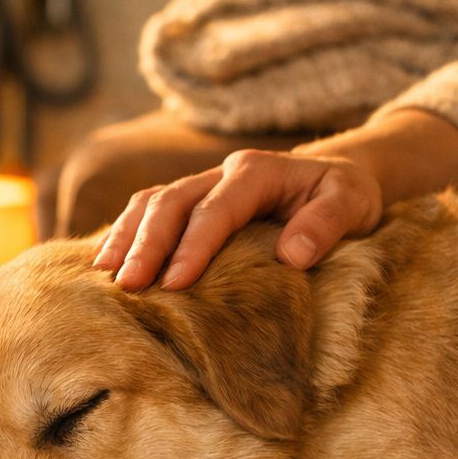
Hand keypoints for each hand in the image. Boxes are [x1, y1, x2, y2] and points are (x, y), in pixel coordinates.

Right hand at [93, 148, 382, 290]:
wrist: (339, 175)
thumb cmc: (346, 195)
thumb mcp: (352, 203)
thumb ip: (326, 224)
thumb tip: (292, 255)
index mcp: (256, 171)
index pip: (216, 209)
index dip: (193, 246)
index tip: (174, 284)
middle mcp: (222, 172)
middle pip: (171, 202)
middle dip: (146, 244)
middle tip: (128, 286)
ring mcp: (203, 184)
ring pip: (152, 202)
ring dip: (126, 237)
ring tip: (105, 276)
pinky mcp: (194, 201)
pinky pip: (151, 210)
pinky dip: (127, 233)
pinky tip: (107, 261)